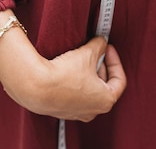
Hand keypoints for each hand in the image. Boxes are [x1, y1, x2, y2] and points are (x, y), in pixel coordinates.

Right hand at [0, 10, 126, 121]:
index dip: (115, 60)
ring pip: (89, 90)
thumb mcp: (87, 53)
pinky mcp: (62, 110)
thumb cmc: (64, 74)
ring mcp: (77, 113)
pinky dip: (76, 81)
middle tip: (94, 51)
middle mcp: (93, 111)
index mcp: (106, 100)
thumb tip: (101, 42)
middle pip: (104, 85)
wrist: (35, 86)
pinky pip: (75, 94)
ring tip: (80, 58)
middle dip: (101, 65)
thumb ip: (100, 45)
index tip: (108, 48)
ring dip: (88, 73)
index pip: (119, 79)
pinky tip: (68, 69)